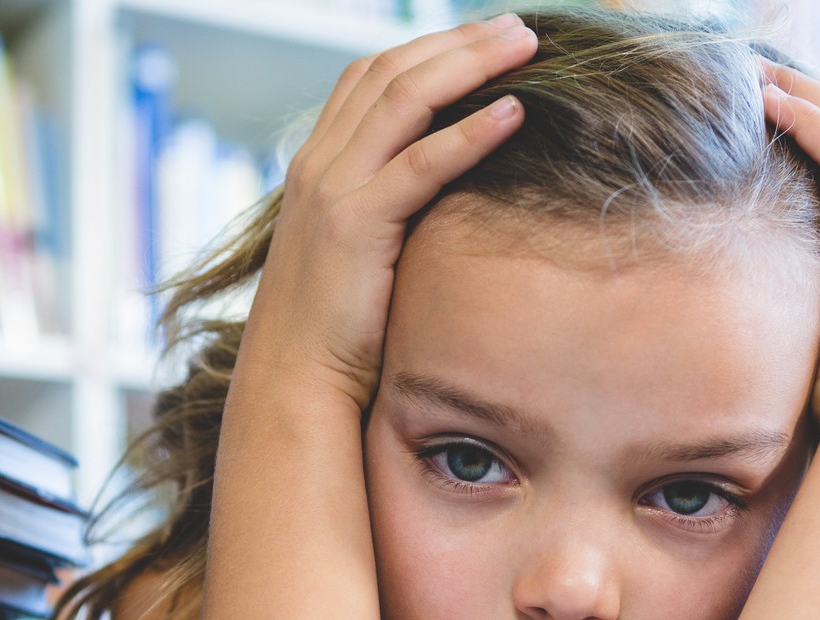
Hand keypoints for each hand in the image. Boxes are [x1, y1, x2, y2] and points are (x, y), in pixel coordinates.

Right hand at [234, 14, 537, 413]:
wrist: (291, 384)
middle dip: (459, 41)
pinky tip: (515, 112)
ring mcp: (332, 190)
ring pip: (407, 99)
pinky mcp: (355, 226)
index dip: (431, 49)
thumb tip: (444, 198)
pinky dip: (470, 134)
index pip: (373, 76)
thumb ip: (387, 213)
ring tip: (527, 46)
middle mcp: (319, 165)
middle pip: (393, 71)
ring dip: (471, 65)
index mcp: (317, 165)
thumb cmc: (335, 333)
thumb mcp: (359, 256)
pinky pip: (420, 163)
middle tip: (521, 26)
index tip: (487, 37)